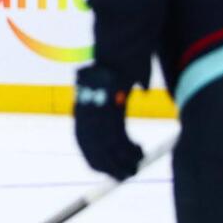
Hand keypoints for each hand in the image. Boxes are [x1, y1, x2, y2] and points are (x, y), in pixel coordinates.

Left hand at [74, 65, 143, 180]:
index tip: (106, 170)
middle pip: (93, 148)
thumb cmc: (118, 64)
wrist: (117, 47)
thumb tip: (135, 98)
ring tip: (135, 167)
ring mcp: (98, 111)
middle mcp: (87, 112)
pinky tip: (139, 153)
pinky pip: (118, 138)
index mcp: (83, 108)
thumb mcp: (113, 84)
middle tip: (124, 175)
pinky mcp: (110, 108)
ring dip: (121, 161)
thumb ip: (117, 98)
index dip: (94, 159)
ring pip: (107, 147)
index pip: (83, 142)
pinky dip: (128, 150)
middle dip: (108, 166)